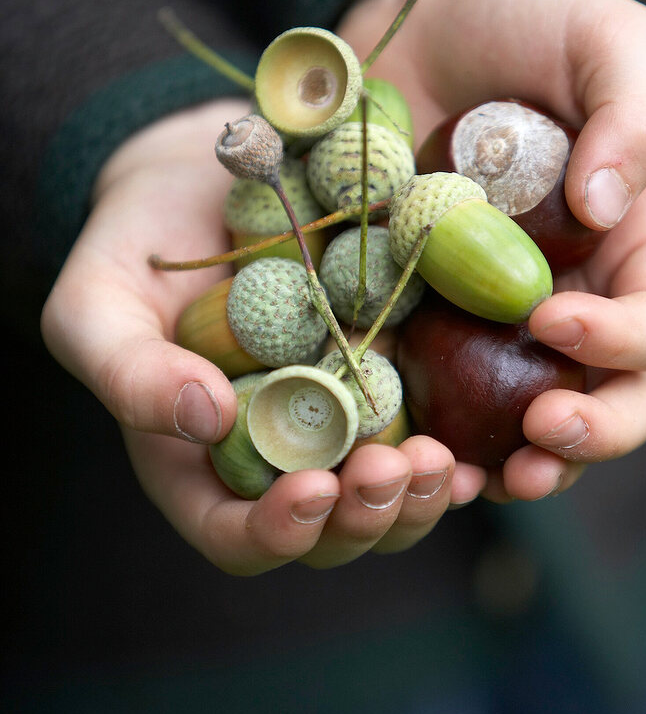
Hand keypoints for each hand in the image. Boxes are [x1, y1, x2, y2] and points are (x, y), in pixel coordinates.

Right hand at [40, 99, 476, 575]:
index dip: (276, 533)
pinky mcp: (390, 372)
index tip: (311, 490)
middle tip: (391, 470)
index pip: (235, 537)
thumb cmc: (132, 247)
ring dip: (420, 495)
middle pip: (331, 533)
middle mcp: (281, 457)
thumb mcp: (97, 304)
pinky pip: (432, 427)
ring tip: (442, 461)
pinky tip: (479, 434)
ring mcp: (342, 420)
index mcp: (204, 465)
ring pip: (391, 498)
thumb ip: (129, 371)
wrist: (202, 176)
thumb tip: (203, 420)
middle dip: (365, 518)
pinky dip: (461, 443)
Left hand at [337, 0, 645, 501]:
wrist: (420, 23)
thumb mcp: (603, 36)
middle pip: (609, 397)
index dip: (621, 340)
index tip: (552, 318)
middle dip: (587, 433)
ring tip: (472, 479)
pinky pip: (436, 394)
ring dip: (512, 462)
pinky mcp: (425, 319)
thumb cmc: (526, 20)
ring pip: (526, 419)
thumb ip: (634, 112)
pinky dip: (427, 432)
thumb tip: (605, 207)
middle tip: (541, 437)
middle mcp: (573, 295)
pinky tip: (400, 451)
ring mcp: (496, 319)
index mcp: (632, 244)